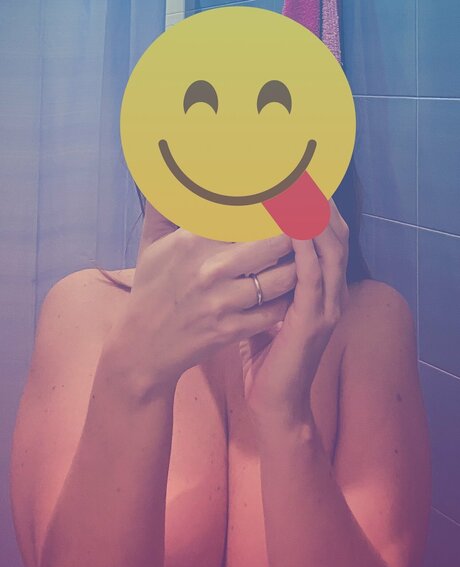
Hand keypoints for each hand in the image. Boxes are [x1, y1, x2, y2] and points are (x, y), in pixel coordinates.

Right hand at [106, 207, 299, 397]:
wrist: (143, 345)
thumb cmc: (151, 289)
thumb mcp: (151, 244)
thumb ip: (164, 205)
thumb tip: (164, 169)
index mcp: (192, 241)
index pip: (249, 214)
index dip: (276, 205)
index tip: (292, 196)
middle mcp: (211, 270)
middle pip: (276, 242)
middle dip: (296, 233)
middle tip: (307, 225)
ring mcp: (224, 302)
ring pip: (283, 277)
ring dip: (298, 265)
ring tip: (305, 256)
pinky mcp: (233, 329)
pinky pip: (276, 309)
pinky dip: (288, 298)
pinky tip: (291, 288)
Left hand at [240, 200, 348, 431]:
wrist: (273, 400)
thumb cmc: (263, 352)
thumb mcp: (264, 307)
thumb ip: (260, 278)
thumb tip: (234, 245)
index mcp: (321, 288)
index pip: (326, 236)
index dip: (315, 206)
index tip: (293, 180)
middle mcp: (331, 292)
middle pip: (335, 235)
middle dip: (317, 202)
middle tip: (297, 174)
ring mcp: (327, 307)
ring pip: (329, 249)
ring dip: (312, 216)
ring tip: (295, 188)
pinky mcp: (314, 321)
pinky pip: (313, 276)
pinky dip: (305, 248)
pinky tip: (291, 226)